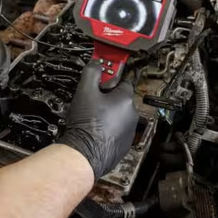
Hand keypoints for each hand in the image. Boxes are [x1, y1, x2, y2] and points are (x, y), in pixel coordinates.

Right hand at [57, 62, 138, 178]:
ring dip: (109, 115)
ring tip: (91, 119)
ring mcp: (130, 131)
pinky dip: (109, 130)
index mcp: (126, 99)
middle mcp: (132, 115)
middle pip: (121, 99)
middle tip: (91, 103)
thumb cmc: (87, 124)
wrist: (85, 153)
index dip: (108, 83)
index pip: (122, 82)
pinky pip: (117, 131)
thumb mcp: (84, 90)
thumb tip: (96, 63)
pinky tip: (95, 132)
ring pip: (119, 116)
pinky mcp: (124, 145)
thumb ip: (92, 72)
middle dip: (108, 99)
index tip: (100, 85)